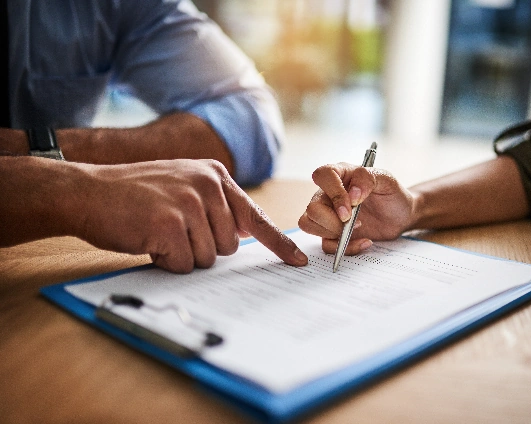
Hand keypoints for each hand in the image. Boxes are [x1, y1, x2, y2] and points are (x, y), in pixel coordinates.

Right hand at [74, 159, 306, 272]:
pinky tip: (148, 240)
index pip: (255, 216)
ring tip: (158, 232)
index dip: (277, 243)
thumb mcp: (182, 186)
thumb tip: (243, 234)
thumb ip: (215, 204)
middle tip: (172, 231)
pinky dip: (166, 262)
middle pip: (229, 246)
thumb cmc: (134, 195)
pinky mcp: (169, 223)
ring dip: (183, 256)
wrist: (87, 192)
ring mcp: (189, 202)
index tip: (297, 263)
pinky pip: (185, 265)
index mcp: (215, 175)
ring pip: (208, 258)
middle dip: (202, 248)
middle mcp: (207, 185)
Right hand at [298, 162, 415, 254]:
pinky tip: (365, 241)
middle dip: (332, 221)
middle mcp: (329, 194)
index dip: (334, 193)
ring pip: (308, 224)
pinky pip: (326, 245)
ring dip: (333, 233)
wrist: (401, 215)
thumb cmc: (392, 194)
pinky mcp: (332, 233)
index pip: (322, 176)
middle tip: (356, 222)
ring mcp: (328, 214)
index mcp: (340, 175)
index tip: (351, 207)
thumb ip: (368, 179)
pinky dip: (346, 247)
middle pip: (312, 208)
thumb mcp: (387, 180)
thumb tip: (352, 194)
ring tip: (358, 228)